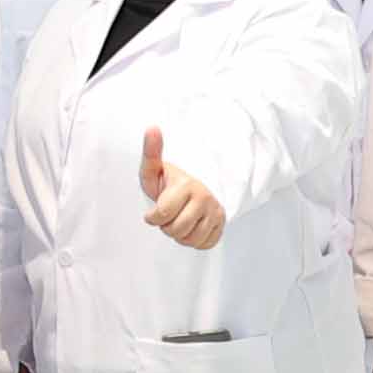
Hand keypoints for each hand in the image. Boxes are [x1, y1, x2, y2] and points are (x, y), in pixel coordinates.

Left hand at [137, 123, 224, 246]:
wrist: (191, 186)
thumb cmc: (168, 180)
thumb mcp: (153, 168)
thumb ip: (150, 152)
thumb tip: (152, 128)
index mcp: (187, 185)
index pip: (162, 215)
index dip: (152, 218)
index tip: (152, 212)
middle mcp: (205, 198)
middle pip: (176, 230)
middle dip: (166, 226)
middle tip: (168, 215)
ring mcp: (216, 211)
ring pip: (190, 239)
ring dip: (179, 235)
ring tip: (178, 220)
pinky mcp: (222, 223)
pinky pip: (204, 244)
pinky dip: (193, 241)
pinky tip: (190, 227)